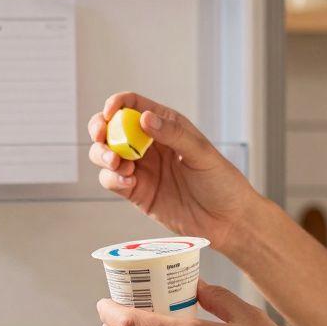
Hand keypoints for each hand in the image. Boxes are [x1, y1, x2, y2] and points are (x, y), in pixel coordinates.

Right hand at [88, 93, 258, 253]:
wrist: (227, 221)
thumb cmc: (222, 183)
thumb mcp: (201, 153)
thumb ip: (173, 134)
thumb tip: (145, 118)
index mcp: (167, 126)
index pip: (133, 106)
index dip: (116, 104)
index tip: (110, 113)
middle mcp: (149, 145)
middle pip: (111, 128)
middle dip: (99, 129)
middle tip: (101, 137)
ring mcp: (141, 168)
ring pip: (106, 154)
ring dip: (103, 155)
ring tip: (118, 164)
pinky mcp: (136, 192)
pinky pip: (112, 180)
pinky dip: (113, 179)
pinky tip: (129, 181)